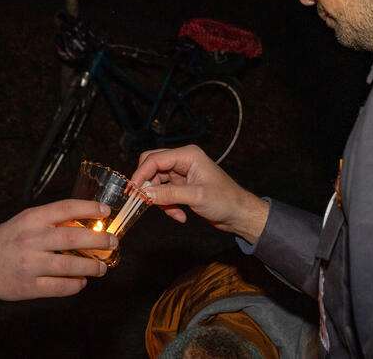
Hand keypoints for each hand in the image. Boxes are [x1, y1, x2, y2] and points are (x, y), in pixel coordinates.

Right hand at [0, 199, 116, 300]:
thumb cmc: (6, 240)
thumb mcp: (26, 221)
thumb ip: (51, 221)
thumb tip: (86, 224)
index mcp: (32, 218)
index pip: (65, 208)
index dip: (89, 208)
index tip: (106, 210)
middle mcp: (31, 239)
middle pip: (73, 238)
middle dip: (99, 240)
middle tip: (113, 242)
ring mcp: (30, 264)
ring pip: (70, 266)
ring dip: (91, 267)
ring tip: (101, 267)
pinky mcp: (29, 287)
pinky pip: (60, 287)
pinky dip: (75, 285)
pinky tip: (81, 282)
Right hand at [131, 145, 269, 243]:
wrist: (239, 214)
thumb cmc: (226, 200)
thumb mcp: (196, 197)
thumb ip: (169, 194)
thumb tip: (145, 193)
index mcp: (188, 155)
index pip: (155, 159)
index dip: (141, 174)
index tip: (132, 190)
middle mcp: (183, 161)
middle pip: (152, 167)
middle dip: (148, 185)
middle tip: (142, 200)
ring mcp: (182, 173)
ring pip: (157, 182)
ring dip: (160, 199)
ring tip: (172, 213)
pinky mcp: (182, 186)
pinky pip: (165, 193)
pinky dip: (168, 205)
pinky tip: (180, 216)